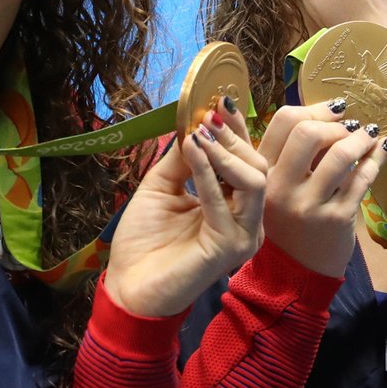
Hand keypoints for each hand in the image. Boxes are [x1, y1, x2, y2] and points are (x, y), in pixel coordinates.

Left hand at [102, 101, 268, 317]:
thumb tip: (196, 120)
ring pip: (253, 180)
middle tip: (208, 116)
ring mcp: (243, 235)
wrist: (129, 287)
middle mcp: (247, 220)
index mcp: (235, 205)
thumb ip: (183, 158)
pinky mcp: (230, 247)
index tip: (220, 100)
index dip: (236, 130)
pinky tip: (191, 150)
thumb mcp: (162, 186)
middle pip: (258, 166)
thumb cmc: (145, 242)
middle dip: (233, 137)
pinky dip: (207, 172)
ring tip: (198, 134)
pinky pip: (226, 201)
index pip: (247, 161)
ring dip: (224, 152)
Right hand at [256, 99, 386, 275]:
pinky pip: (362, 178)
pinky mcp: (336, 218)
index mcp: (262, 173)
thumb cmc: (287, 224)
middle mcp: (281, 187)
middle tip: (350, 128)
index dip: (314, 108)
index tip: (334, 110)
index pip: (284, 122)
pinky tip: (380, 152)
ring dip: (361, 139)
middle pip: (309, 133)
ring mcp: (309, 204)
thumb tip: (318, 110)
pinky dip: (375, 159)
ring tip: (369, 136)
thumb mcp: (271, 188)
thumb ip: (284, 152)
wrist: (295, 273)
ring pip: (340, 154)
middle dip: (337, 125)